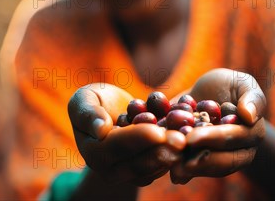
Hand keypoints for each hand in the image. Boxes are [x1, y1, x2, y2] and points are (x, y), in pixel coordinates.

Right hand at [68, 83, 185, 186]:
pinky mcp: (145, 174)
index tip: (158, 131)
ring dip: (172, 156)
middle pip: (137, 163)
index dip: (137, 138)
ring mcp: (127, 174)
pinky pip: (161, 168)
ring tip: (189, 141)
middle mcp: (108, 169)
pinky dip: (176, 156)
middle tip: (181, 139)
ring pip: (152, 169)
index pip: (116, 147)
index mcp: (92, 152)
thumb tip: (99, 129)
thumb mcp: (84, 99)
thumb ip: (88, 113)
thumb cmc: (95, 102)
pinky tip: (190, 142)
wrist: (110, 113)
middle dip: (160, 151)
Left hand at [170, 68, 266, 183]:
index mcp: (252, 133)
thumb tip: (249, 115)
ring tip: (172, 169)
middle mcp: (241, 151)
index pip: (233, 138)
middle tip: (179, 160)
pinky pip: (198, 172)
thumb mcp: (242, 83)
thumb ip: (251, 97)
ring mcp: (224, 160)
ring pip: (210, 169)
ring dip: (191, 171)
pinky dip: (185, 173)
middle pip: (223, 160)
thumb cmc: (230, 85)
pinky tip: (171, 172)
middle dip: (200, 160)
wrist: (211, 93)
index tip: (192, 138)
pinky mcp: (207, 163)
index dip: (213, 138)